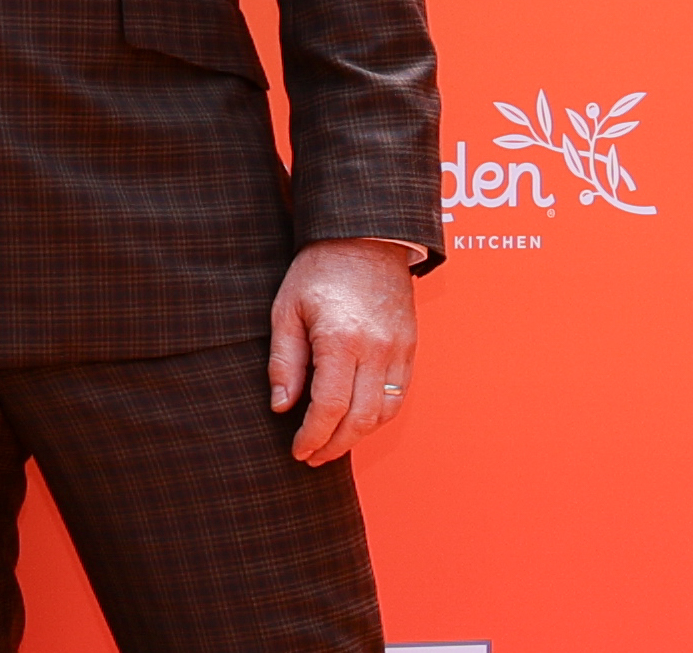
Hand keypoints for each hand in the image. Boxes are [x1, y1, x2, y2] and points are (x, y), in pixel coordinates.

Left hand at [267, 239, 415, 465]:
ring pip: (384, 412)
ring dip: (358, 435)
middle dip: (335, 445)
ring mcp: (398, 349)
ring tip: (332, 442)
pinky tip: (357, 419)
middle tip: (313, 457)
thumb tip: (282, 406)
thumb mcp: (287, 308)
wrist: (365, 236)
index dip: (314, 436)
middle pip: (361, 419)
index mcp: (341, 339)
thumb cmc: (319, 269)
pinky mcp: (410, 347)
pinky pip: (398, 394)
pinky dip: (378, 415)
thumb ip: (284, 360)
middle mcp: (375, 349)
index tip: (298, 450)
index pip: (330, 407)